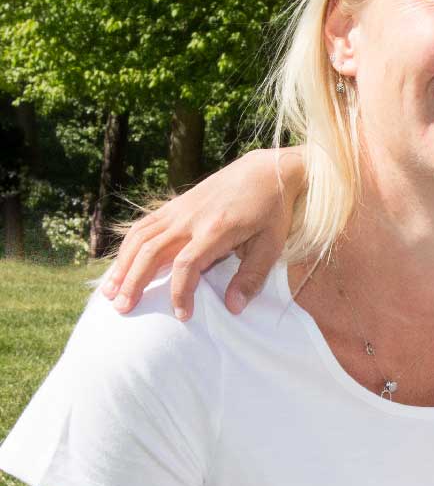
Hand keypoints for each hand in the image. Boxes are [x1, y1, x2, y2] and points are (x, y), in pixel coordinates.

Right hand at [102, 147, 303, 319]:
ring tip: (110, 292)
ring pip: (140, 238)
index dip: (181, 292)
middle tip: (123, 309)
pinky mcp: (174, 205)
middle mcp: (190, 219)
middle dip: (135, 282)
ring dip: (122, 265)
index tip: (183, 314)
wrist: (266, 171)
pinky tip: (120, 264)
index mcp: (216, 230)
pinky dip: (127, 246)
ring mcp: (179, 210)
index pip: (187, 264)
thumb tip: (233, 308)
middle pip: (152, 252)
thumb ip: (252, 276)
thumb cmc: (272, 211)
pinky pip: (143, 226)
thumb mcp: (271, 245)